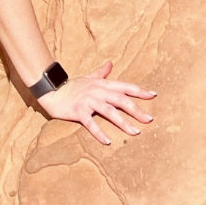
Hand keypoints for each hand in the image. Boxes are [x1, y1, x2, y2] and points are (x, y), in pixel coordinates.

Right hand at [37, 60, 155, 144]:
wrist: (51, 90)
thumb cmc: (72, 86)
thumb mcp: (88, 78)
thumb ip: (101, 72)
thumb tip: (110, 63)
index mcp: (102, 85)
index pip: (124, 87)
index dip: (139, 91)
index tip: (153, 95)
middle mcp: (97, 92)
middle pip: (120, 100)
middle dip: (136, 110)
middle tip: (149, 119)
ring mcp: (88, 101)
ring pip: (109, 111)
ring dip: (123, 122)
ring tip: (135, 132)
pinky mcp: (78, 111)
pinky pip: (90, 123)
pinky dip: (99, 132)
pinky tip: (108, 141)